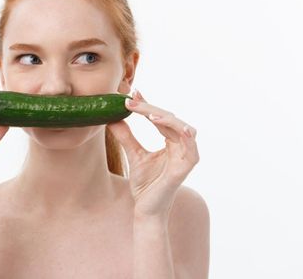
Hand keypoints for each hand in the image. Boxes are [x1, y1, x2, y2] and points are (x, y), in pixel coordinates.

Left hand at [106, 89, 198, 220]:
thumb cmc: (144, 184)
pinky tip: (176, 128)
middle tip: (131, 101)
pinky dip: (186, 137)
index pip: (161, 118)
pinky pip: (191, 149)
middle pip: (170, 119)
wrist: (145, 208)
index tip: (132, 94)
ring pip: (181, 128)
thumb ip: (126, 136)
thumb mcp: (133, 154)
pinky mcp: (186, 168)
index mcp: (171, 142)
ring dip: (166, 119)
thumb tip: (112, 118)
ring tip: (148, 113)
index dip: (147, 105)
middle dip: (151, 108)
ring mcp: (186, 156)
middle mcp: (181, 146)